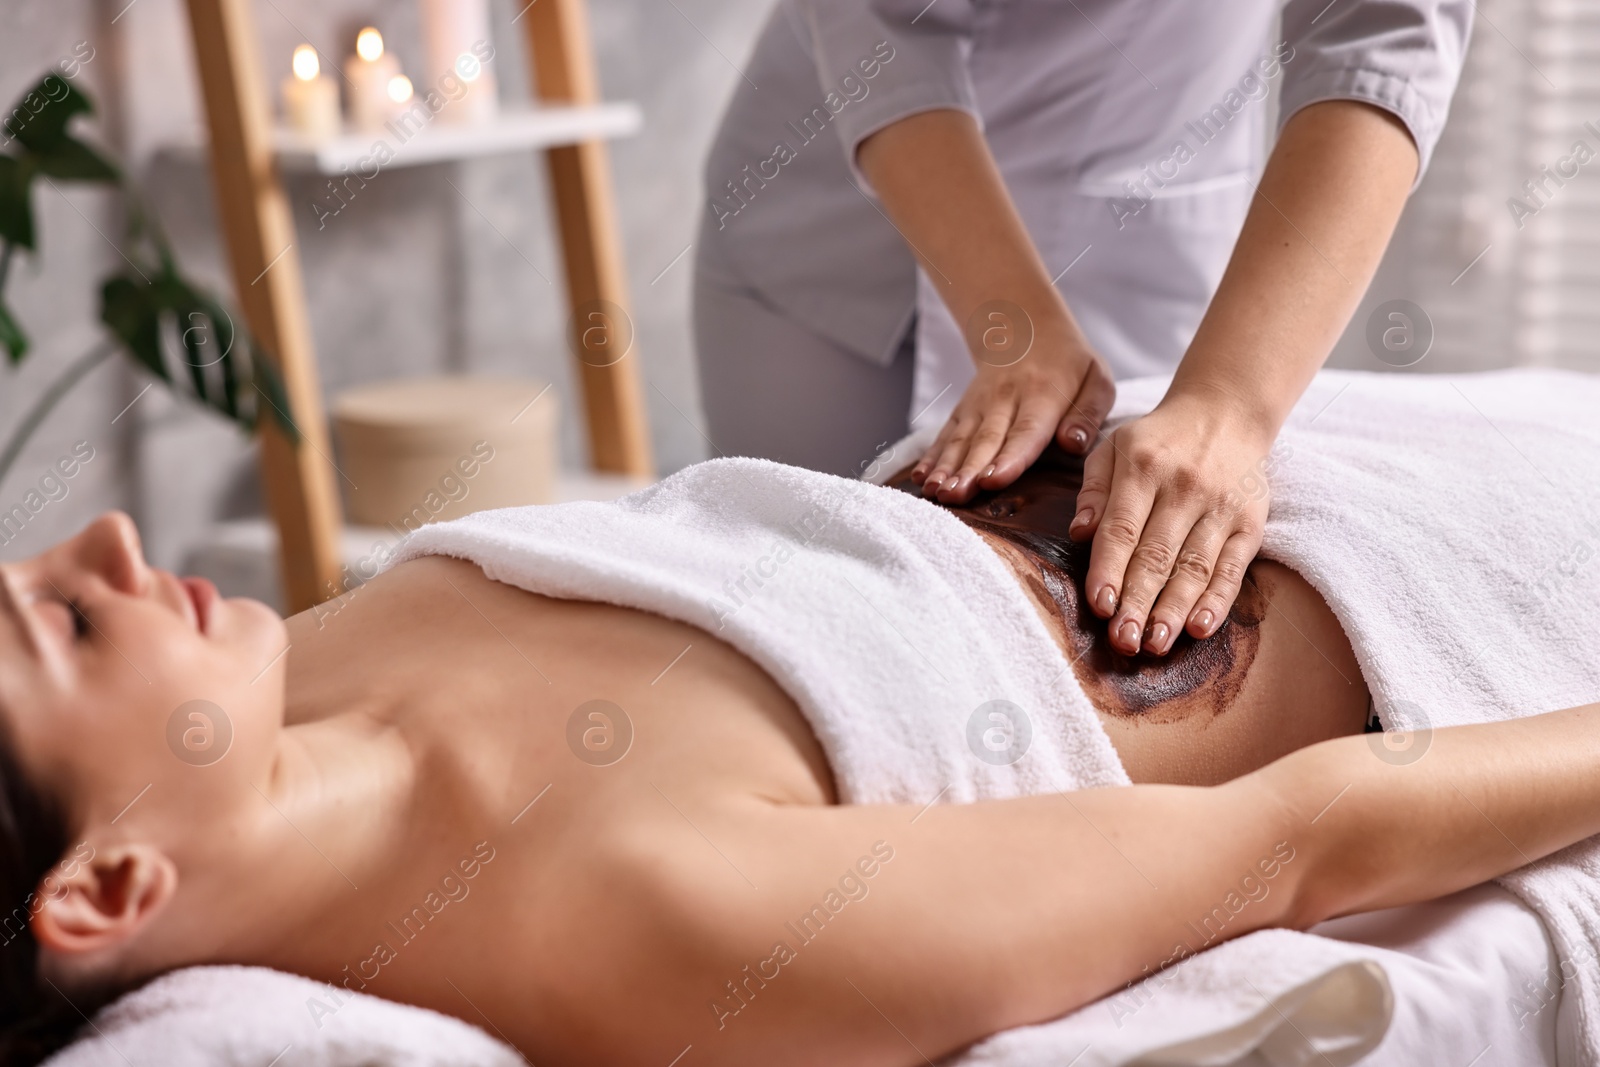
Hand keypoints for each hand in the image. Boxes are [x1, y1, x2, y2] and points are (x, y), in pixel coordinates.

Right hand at [911, 330, 1113, 504]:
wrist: (1026, 328)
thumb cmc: (1070, 364)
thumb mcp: (1096, 379)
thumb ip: (1088, 414)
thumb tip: (1072, 444)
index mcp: (1043, 394)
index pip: (1025, 430)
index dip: (1009, 458)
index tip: (994, 480)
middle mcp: (1005, 399)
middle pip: (986, 439)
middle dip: (969, 470)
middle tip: (955, 496)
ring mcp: (979, 404)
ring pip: (961, 438)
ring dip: (946, 467)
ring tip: (935, 492)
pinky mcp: (963, 410)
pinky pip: (945, 434)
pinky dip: (931, 456)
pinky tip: (921, 477)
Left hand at [1068, 392, 1277, 655]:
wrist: (1225, 414)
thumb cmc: (1156, 440)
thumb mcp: (1113, 447)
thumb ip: (1093, 490)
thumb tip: (1079, 532)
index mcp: (1142, 468)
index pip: (1123, 528)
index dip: (1110, 569)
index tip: (1099, 606)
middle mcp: (1183, 487)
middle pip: (1157, 555)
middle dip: (1138, 602)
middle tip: (1123, 641)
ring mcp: (1220, 506)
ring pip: (1194, 566)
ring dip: (1174, 609)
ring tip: (1155, 644)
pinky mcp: (1250, 522)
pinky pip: (1232, 567)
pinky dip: (1217, 600)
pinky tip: (1199, 628)